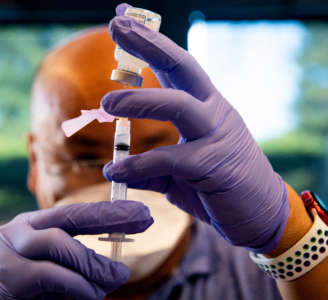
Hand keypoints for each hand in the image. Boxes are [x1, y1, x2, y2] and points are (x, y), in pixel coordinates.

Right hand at [0, 201, 152, 299]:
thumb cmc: (25, 296)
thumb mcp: (56, 274)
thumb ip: (78, 266)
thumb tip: (117, 270)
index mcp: (34, 226)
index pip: (76, 213)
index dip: (110, 211)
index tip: (141, 212)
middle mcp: (20, 229)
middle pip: (70, 215)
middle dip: (111, 215)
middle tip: (144, 217)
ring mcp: (9, 248)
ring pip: (60, 242)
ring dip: (94, 263)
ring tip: (117, 276)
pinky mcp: (6, 272)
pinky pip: (51, 273)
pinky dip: (78, 284)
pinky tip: (93, 294)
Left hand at [102, 3, 288, 252]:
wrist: (259, 214)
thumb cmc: (219, 185)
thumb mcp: (181, 170)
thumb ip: (152, 166)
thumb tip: (117, 168)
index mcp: (205, 107)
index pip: (177, 67)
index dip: (152, 43)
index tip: (124, 22)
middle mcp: (213, 113)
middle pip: (184, 68)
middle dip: (151, 45)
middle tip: (116, 26)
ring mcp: (216, 137)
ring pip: (178, 106)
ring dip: (140, 100)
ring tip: (106, 103)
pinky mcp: (214, 166)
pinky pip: (169, 160)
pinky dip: (137, 166)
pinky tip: (113, 172)